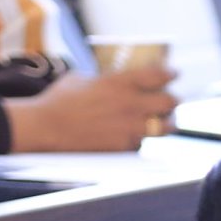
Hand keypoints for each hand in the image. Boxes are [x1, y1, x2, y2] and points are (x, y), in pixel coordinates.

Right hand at [4, 67, 178, 152]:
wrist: (46, 127)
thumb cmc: (59, 99)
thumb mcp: (82, 78)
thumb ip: (104, 78)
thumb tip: (114, 76)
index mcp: (120, 82)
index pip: (159, 75)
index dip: (170, 73)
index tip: (174, 73)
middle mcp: (130, 105)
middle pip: (170, 102)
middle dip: (172, 100)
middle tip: (170, 100)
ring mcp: (129, 128)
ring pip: (164, 126)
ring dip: (167, 122)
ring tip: (164, 121)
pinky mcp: (124, 147)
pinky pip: (144, 142)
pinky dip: (142, 138)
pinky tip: (136, 135)